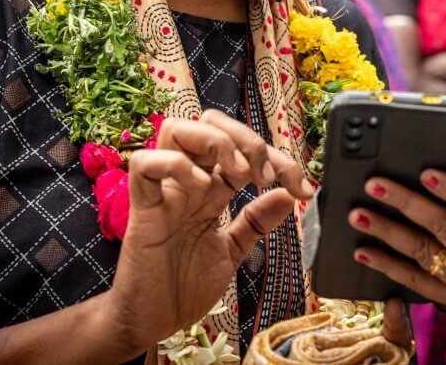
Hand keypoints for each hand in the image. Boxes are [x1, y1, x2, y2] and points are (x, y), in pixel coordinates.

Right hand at [102, 110, 314, 355]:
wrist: (151, 323)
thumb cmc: (184, 286)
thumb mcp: (232, 250)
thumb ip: (256, 221)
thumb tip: (289, 196)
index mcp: (210, 189)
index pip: (242, 149)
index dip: (278, 158)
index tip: (303, 188)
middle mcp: (188, 183)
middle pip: (209, 122)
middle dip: (245, 138)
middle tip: (265, 175)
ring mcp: (164, 193)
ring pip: (175, 129)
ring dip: (214, 142)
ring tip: (237, 173)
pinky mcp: (142, 210)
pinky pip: (144, 164)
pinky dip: (174, 164)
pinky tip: (200, 186)